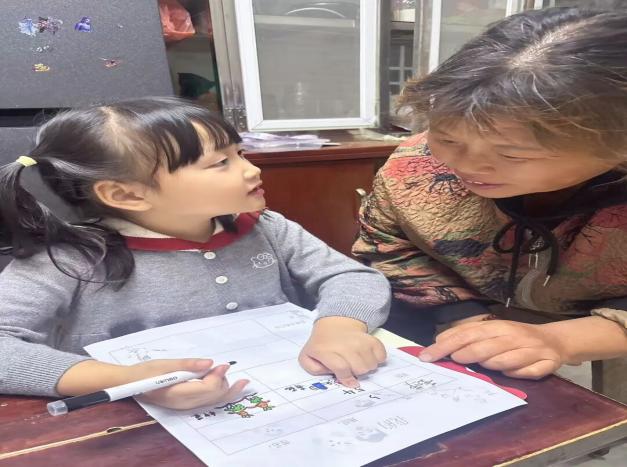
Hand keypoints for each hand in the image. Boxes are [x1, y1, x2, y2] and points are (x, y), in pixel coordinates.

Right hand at [135, 359, 248, 409]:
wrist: (130, 383)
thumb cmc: (145, 372)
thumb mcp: (166, 364)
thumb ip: (189, 364)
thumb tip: (210, 363)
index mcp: (178, 394)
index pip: (207, 389)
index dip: (218, 376)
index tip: (223, 365)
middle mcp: (184, 404)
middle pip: (213, 397)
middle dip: (223, 382)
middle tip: (223, 366)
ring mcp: (185, 407)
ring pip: (213, 401)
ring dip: (224, 388)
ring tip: (222, 372)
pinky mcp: (186, 404)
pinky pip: (207, 401)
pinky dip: (219, 392)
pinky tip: (226, 385)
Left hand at [298, 316, 386, 387]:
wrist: (333, 325)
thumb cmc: (321, 345)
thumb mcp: (307, 358)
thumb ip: (314, 369)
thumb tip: (331, 374)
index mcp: (325, 350)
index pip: (341, 367)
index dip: (346, 378)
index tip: (351, 383)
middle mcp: (344, 344)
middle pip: (359, 368)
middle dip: (355, 372)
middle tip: (350, 367)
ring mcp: (359, 340)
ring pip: (371, 364)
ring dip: (365, 367)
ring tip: (356, 361)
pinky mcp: (371, 338)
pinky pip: (381, 356)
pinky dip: (377, 359)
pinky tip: (367, 356)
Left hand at [420, 320, 568, 379]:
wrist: (555, 340)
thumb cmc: (514, 337)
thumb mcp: (491, 331)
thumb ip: (467, 336)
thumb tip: (438, 342)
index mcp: (497, 326)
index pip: (467, 333)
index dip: (447, 344)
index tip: (428, 355)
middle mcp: (513, 335)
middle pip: (484, 347)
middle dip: (465, 355)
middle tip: (454, 360)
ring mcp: (531, 350)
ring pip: (504, 361)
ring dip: (489, 365)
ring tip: (483, 366)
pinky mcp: (546, 364)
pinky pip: (526, 373)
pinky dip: (515, 374)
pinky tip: (510, 372)